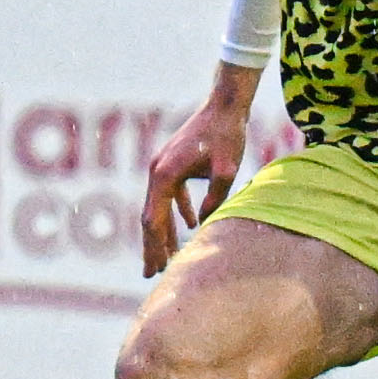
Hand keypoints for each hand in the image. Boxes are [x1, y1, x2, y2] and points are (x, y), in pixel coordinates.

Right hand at [140, 87, 253, 275]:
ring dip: (164, 232)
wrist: (225, 104)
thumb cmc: (226, 134)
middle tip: (152, 274)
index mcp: (164, 174)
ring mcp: (163, 166)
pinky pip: (171, 194)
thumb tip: (203, 225)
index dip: (154, 247)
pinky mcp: (174, 163)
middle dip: (152, 246)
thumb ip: (214, 198)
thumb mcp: (226, 169)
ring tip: (169, 257)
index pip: (153, 220)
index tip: (156, 269)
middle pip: (150, 217)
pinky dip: (178, 211)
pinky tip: (190, 226)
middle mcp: (157, 171)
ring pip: (159, 207)